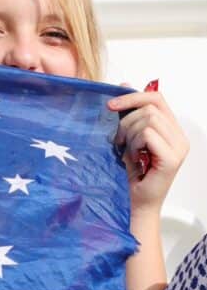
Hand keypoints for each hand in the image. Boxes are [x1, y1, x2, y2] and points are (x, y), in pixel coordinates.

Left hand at [107, 86, 188, 216]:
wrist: (134, 205)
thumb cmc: (130, 175)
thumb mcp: (127, 139)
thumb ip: (129, 115)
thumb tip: (123, 84)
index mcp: (171, 129)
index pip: (156, 98)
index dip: (133, 96)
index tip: (110, 105)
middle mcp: (179, 136)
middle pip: (151, 106)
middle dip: (127, 120)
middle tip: (117, 140)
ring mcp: (179, 147)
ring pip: (149, 119)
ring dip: (129, 134)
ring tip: (126, 151)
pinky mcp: (172, 158)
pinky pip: (148, 134)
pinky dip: (134, 143)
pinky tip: (132, 157)